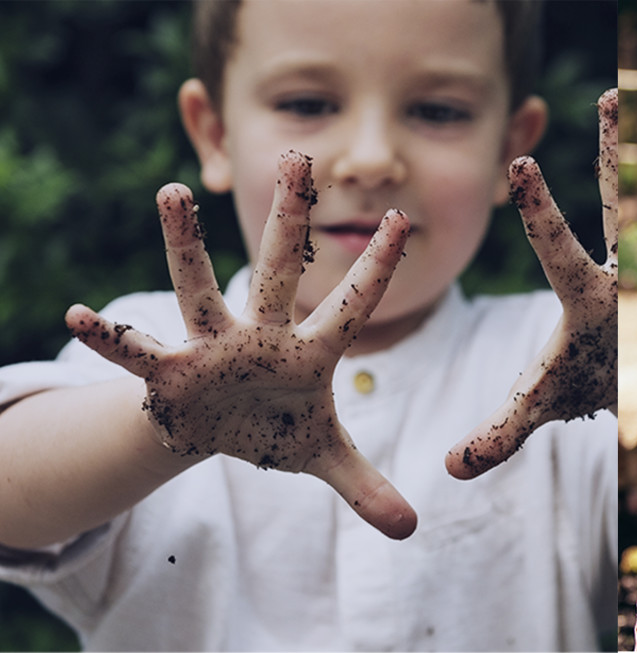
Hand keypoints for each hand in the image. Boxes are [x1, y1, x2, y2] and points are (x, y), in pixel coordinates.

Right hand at [65, 151, 417, 539]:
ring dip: (186, 245)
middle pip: (278, 271)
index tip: (406, 220)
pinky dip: (111, 339)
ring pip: (200, 288)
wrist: (217, 431)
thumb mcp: (323, 458)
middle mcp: (261, 336)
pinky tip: (78, 317)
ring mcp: (212, 347)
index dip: (378, 269)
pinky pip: (138, 351)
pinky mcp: (171, 371)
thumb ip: (366, 486)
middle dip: (290, 220)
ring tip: (171, 192)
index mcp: (308, 353)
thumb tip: (410, 530)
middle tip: (300, 158)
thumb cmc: (275, 428)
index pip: (352, 306)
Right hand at [445, 88, 616, 478]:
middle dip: (607, 158)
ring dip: (612, 148)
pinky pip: (611, 206)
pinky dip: (607, 167)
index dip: (540, 211)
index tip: (523, 167)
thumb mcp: (536, 407)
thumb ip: (499, 438)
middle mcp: (610, 274)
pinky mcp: (614, 259)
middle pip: (612, 208)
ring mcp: (616, 264)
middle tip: (608, 102)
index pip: (559, 250)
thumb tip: (451, 469)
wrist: (612, 385)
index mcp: (588, 304)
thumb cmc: (572, 389)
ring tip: (612, 98)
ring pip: (617, 198)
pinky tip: (611, 123)